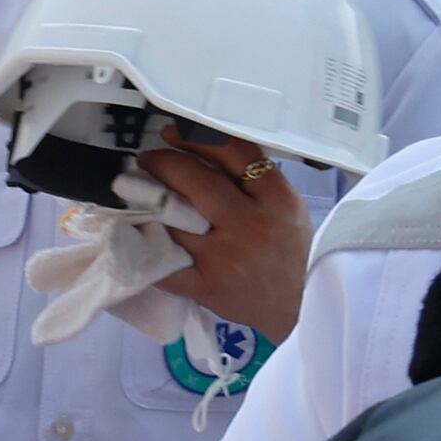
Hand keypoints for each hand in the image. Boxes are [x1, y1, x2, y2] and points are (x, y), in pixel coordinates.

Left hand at [141, 134, 316, 346]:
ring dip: (150, 202)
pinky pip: (166, 264)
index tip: (172, 133)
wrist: (303, 306)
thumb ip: (253, 179)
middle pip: (197, 181)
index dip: (195, 137)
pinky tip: (137, 234)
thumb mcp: (287, 205)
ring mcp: (226, 257)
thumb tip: (204, 147)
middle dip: (163, 164)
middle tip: (147, 159)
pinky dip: (147, 248)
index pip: (232, 152)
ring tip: (138, 192)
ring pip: (175, 219)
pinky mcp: (207, 287)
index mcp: (275, 197)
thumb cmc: (292, 250)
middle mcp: (250, 224)